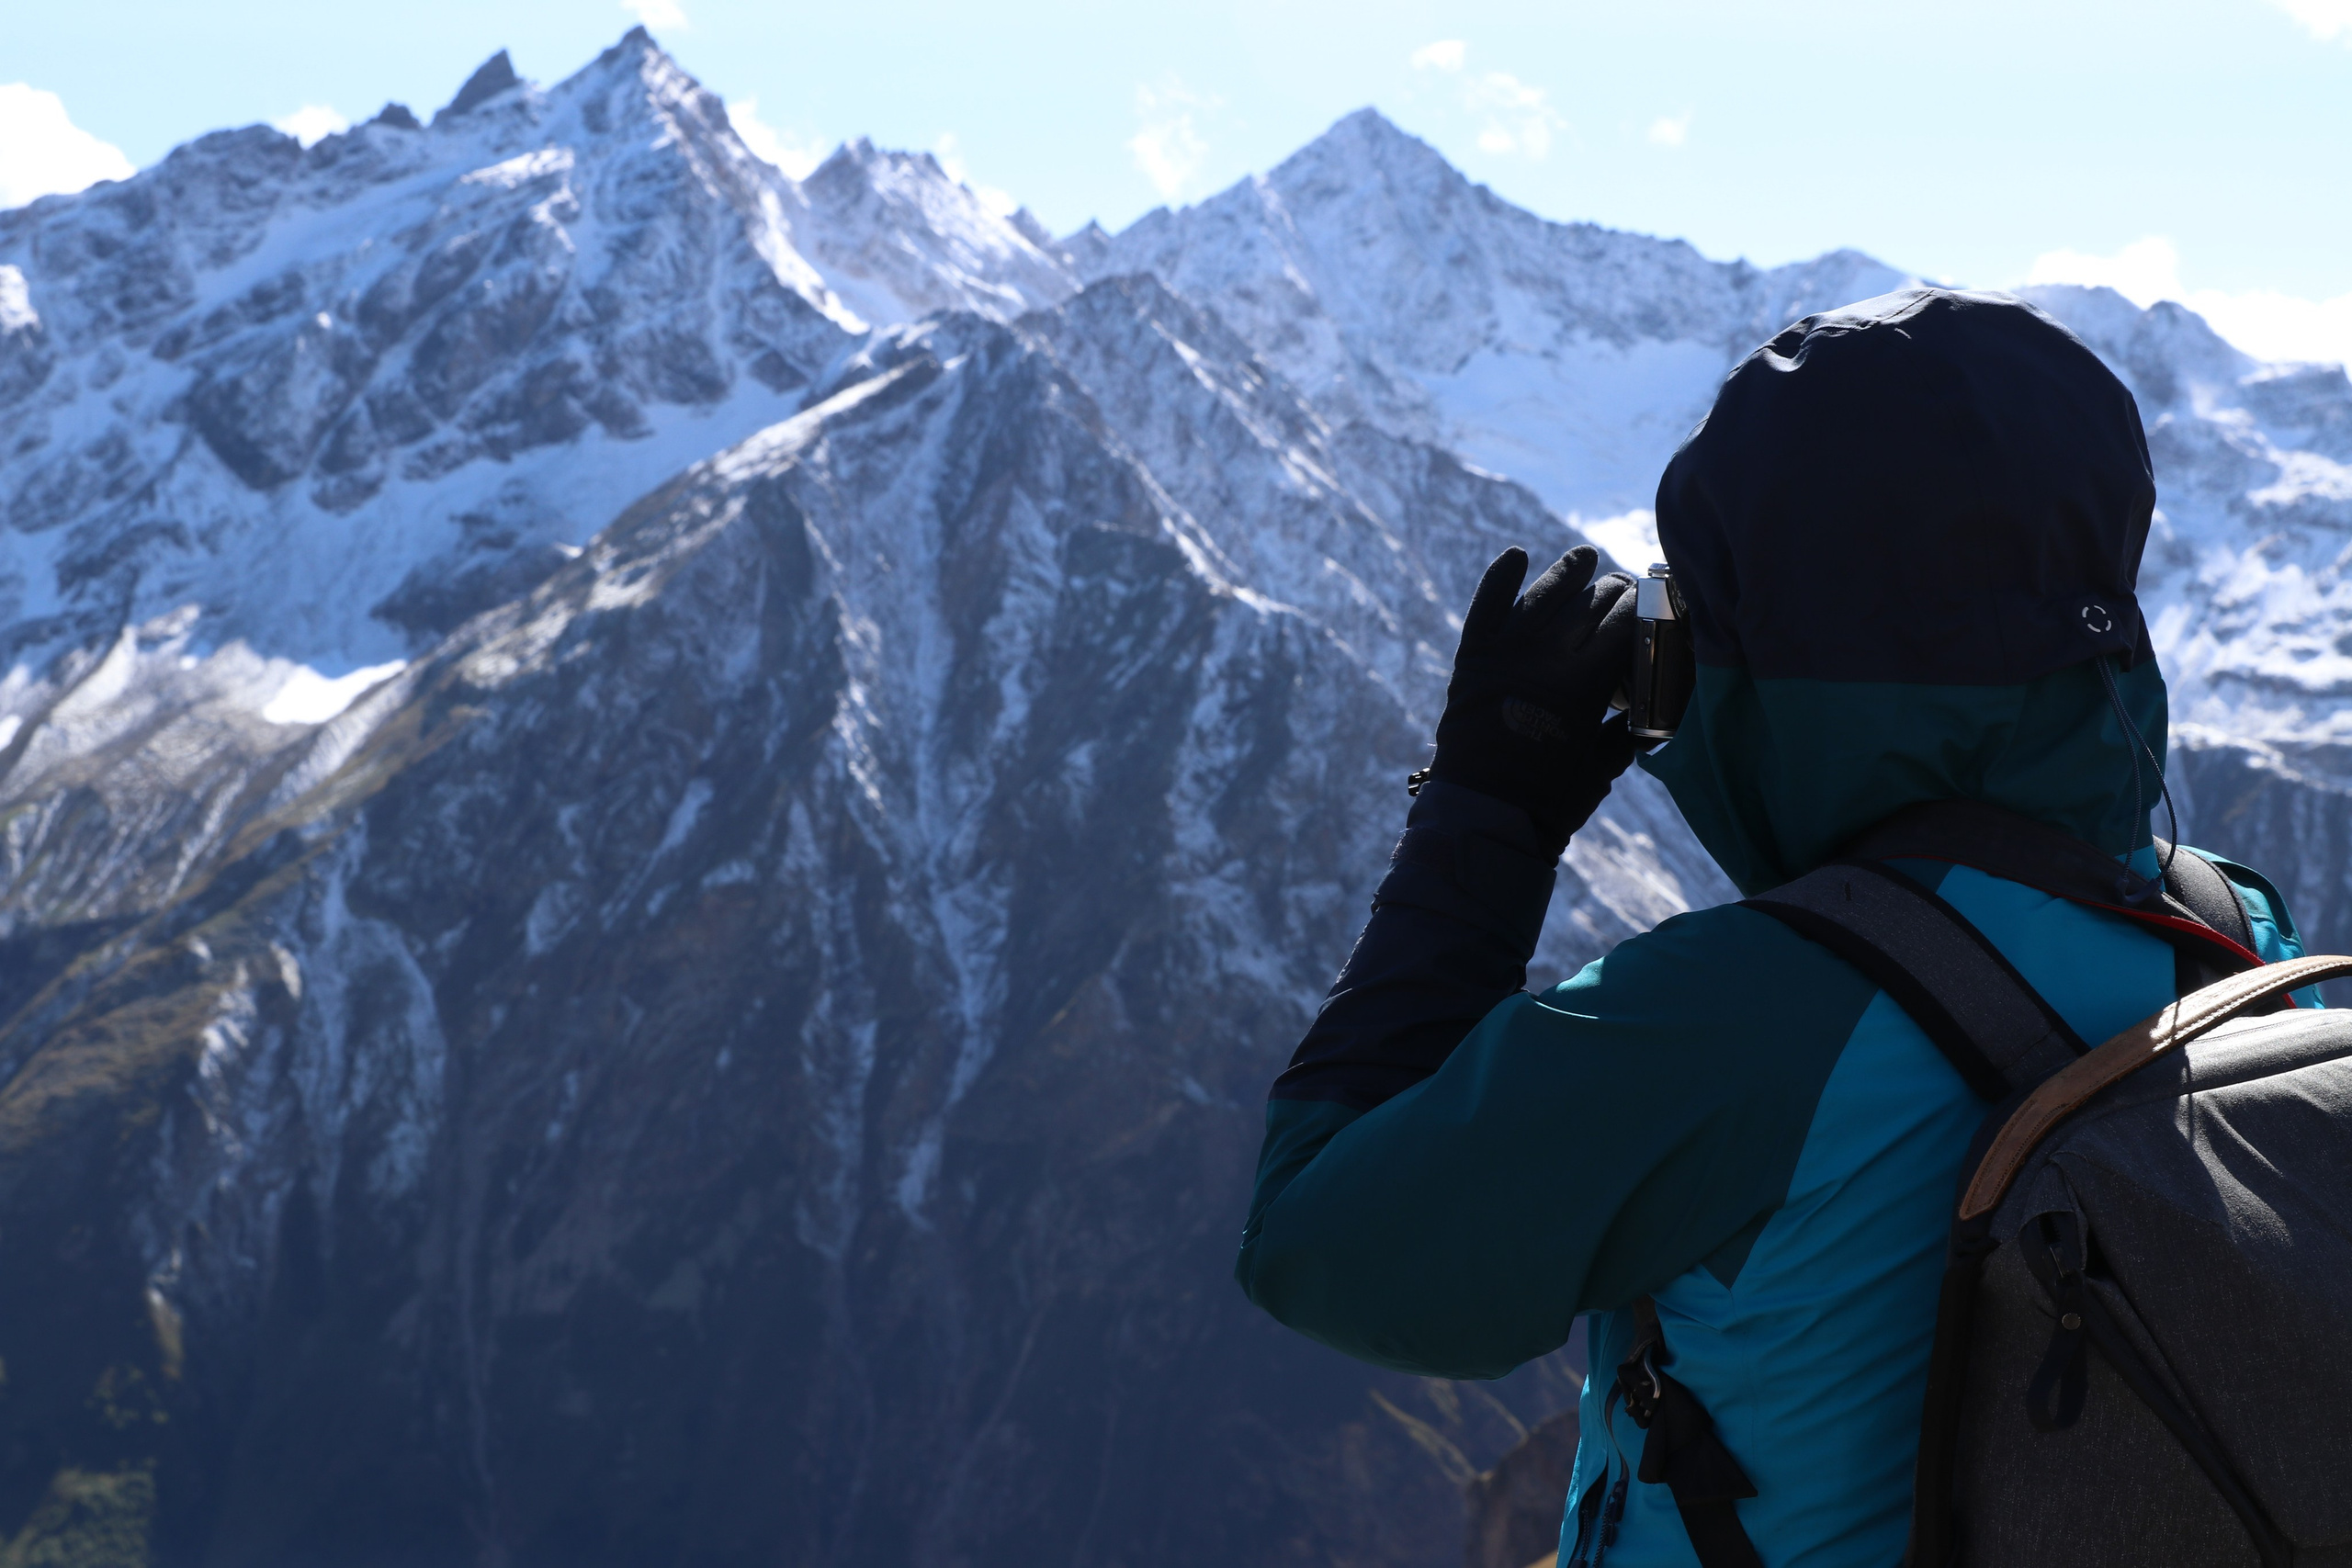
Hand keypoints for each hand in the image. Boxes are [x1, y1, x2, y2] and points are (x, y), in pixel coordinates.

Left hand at [1426, 545, 1641, 848]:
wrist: (1482, 813)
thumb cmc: (1552, 799)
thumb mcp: (1605, 766)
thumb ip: (1633, 731)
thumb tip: (1661, 711)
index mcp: (1585, 682)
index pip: (1625, 624)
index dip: (1643, 608)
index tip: (1653, 602)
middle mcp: (1546, 656)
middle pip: (1590, 604)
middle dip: (1614, 590)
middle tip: (1623, 587)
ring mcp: (1506, 651)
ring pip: (1545, 594)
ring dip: (1569, 571)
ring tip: (1584, 557)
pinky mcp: (1473, 655)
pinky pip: (1487, 604)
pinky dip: (1501, 577)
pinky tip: (1517, 556)